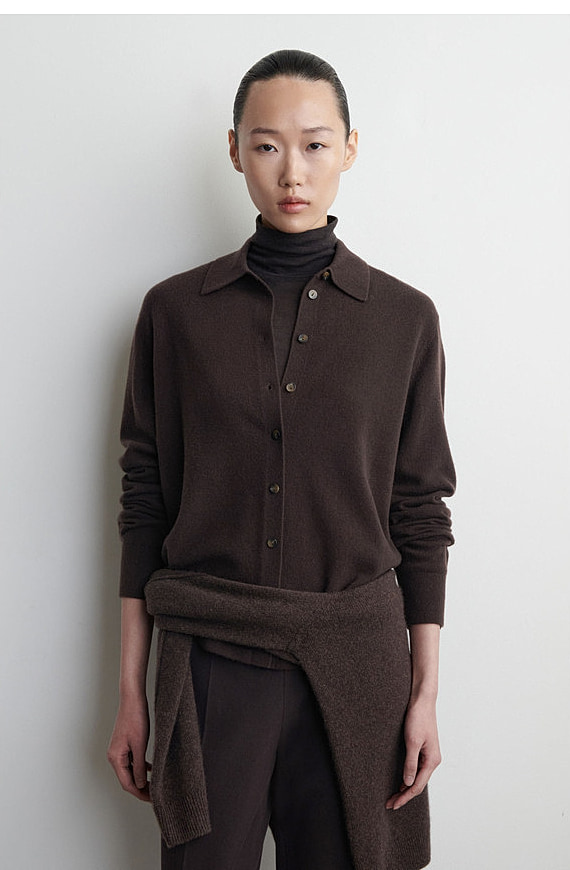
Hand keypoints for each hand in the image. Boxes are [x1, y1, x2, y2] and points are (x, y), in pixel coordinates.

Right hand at [107, 697, 151, 801]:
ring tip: (155, 785)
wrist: (133, 700)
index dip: (140, 793)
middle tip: (156, 795)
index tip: (152, 799)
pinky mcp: (124, 745)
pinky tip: (151, 770)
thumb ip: (139, 766)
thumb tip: (140, 784)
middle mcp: (114, 756)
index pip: (127, 784)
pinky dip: (140, 767)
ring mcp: (118, 750)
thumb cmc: (135, 719)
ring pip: (130, 771)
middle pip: (127, 779)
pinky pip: (131, 761)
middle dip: (141, 788)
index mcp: (115, 758)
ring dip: (141, 778)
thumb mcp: (140, 745)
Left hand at [385, 695, 440, 809]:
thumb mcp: (412, 741)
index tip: (393, 804)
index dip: (404, 797)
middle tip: (390, 804)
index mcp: (432, 761)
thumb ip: (410, 763)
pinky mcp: (424, 749)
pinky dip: (408, 777)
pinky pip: (417, 768)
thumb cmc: (418, 718)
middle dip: (404, 795)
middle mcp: (432, 760)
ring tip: (394, 796)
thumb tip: (407, 783)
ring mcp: (429, 755)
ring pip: (417, 777)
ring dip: (406, 787)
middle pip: (418, 784)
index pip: (417, 786)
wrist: (422, 700)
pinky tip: (401, 781)